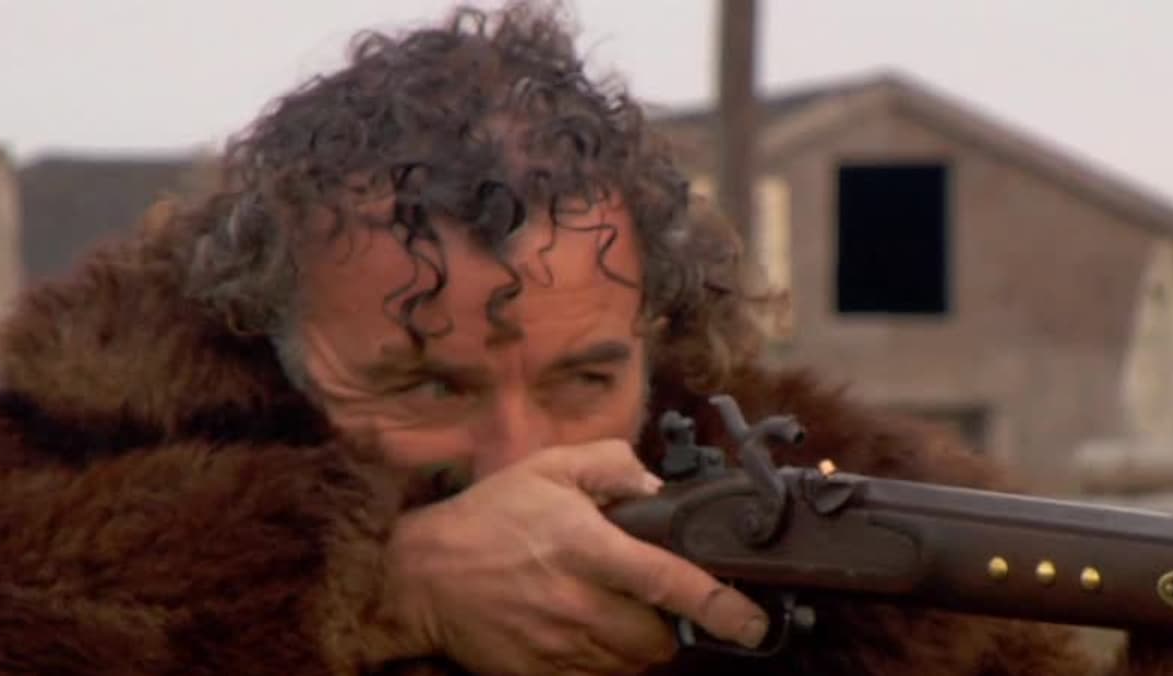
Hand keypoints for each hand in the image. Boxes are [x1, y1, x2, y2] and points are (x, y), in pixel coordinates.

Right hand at [382, 440, 768, 674]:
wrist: (420, 577)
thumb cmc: (488, 518)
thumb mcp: (548, 469)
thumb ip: (611, 465)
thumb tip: (656, 487)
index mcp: (586, 548)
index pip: (668, 582)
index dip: (720, 606)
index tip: (753, 623)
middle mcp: (578, 603)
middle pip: (659, 638)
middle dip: (670, 624)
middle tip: (650, 599)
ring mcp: (559, 646)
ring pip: (632, 663)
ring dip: (638, 644)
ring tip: (612, 612)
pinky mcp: (542, 675)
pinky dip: (605, 664)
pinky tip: (586, 634)